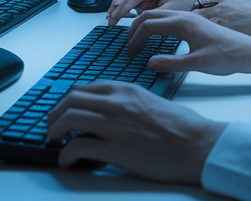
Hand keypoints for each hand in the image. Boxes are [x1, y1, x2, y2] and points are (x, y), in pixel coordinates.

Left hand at [46, 82, 227, 179]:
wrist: (198, 145)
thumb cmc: (181, 128)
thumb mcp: (150, 102)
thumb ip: (127, 104)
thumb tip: (108, 116)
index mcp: (126, 89)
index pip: (85, 88)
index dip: (69, 101)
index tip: (63, 111)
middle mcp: (117, 102)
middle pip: (71, 100)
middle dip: (56, 114)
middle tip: (52, 126)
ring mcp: (115, 124)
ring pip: (69, 118)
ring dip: (55, 131)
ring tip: (54, 141)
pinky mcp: (116, 148)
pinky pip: (78, 147)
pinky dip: (65, 155)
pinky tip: (67, 161)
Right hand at [106, 0, 206, 26]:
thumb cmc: (185, 2)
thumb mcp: (172, 10)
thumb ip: (154, 16)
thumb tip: (139, 24)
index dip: (122, 9)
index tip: (114, 19)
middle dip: (116, 10)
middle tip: (109, 23)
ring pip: (124, 1)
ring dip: (117, 11)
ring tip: (109, 21)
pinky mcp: (142, 1)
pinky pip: (128, 6)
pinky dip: (122, 12)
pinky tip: (114, 19)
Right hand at [126, 9, 250, 75]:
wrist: (248, 51)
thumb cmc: (225, 57)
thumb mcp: (196, 64)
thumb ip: (171, 64)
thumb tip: (149, 62)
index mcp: (183, 22)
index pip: (148, 25)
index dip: (135, 40)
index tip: (130, 55)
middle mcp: (184, 16)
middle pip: (150, 16)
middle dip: (135, 31)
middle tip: (128, 49)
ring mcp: (190, 18)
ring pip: (159, 16)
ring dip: (144, 27)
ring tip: (137, 44)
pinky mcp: (194, 23)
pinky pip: (168, 20)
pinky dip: (155, 28)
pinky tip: (156, 40)